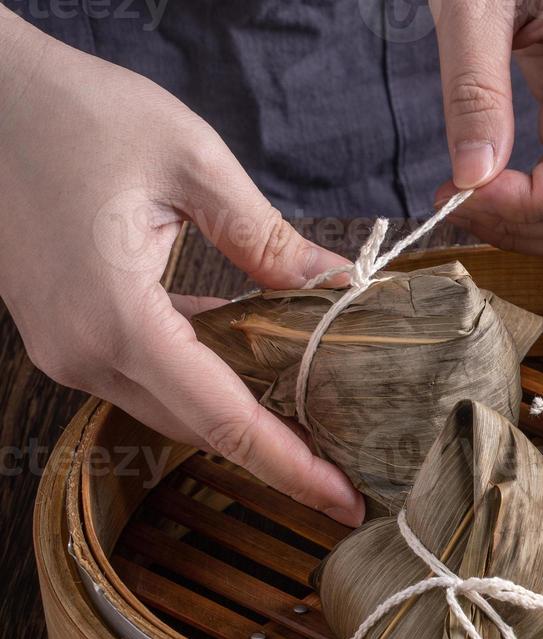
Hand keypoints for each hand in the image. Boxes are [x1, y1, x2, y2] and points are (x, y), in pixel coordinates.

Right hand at [0, 11, 363, 524]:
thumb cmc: (72, 110)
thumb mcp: (190, 161)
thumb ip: (266, 240)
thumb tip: (337, 290)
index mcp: (115, 320)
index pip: (223, 421)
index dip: (291, 468)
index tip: (346, 502)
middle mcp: (85, 354)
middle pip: (203, 428)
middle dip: (279, 455)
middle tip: (352, 470)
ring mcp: (69, 350)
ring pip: (177, 409)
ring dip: (246, 419)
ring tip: (321, 425)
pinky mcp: (68, 334)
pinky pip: (153, 376)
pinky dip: (210, 379)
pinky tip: (259, 364)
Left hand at [433, 0, 542, 253]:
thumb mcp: (474, 0)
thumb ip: (474, 89)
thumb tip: (474, 177)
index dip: (529, 208)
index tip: (462, 196)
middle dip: (525, 223)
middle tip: (454, 203)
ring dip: (529, 222)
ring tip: (466, 196)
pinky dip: (533, 199)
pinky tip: (487, 185)